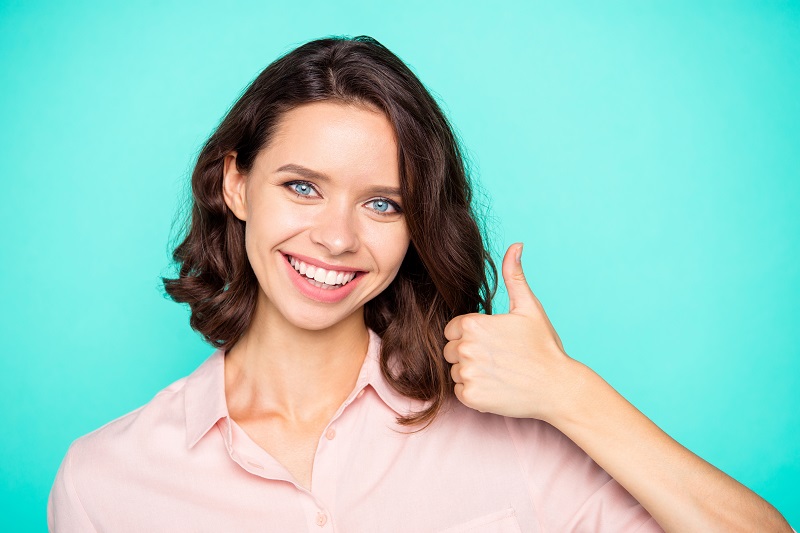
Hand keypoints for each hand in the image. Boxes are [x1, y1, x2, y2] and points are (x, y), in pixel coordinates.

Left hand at [443, 243, 576, 420]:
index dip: (471, 334)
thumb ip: (514, 276)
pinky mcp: (471, 397)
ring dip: (472, 373)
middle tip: (499, 358)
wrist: (558, 387)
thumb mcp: (529, 307)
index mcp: (473, 324)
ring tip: (500, 372)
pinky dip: (475, 392)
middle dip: (469, 353)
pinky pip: (460, 391)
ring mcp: (467, 374)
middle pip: (451, 350)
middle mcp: (465, 348)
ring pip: (455, 371)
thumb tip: (516, 245)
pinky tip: (497, 387)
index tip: (494, 341)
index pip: (453, 329)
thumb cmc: (544, 346)